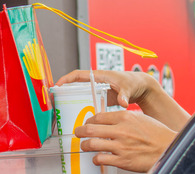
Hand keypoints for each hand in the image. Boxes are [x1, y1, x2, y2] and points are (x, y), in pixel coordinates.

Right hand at [57, 70, 189, 130]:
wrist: (140, 87)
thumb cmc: (133, 82)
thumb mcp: (128, 88)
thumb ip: (124, 96)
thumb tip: (122, 103)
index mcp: (99, 76)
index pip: (78, 75)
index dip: (66, 79)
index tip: (57, 86)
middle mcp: (96, 83)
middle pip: (75, 85)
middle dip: (63, 92)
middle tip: (54, 102)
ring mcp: (97, 91)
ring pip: (80, 95)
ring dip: (71, 101)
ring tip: (61, 112)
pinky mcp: (100, 99)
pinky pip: (87, 102)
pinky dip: (81, 109)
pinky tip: (77, 119)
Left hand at [75, 110, 176, 172]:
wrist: (169, 148)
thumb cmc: (156, 133)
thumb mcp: (139, 118)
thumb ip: (122, 118)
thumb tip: (107, 120)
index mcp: (125, 117)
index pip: (97, 116)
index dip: (88, 121)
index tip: (87, 124)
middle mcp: (121, 130)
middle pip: (90, 129)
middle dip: (80, 131)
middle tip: (78, 133)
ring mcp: (121, 146)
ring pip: (92, 144)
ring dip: (85, 145)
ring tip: (85, 146)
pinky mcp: (123, 160)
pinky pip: (101, 159)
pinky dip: (96, 158)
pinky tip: (97, 158)